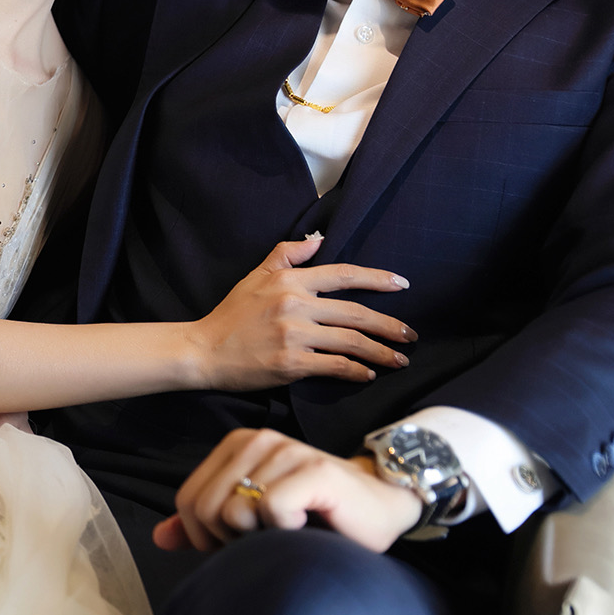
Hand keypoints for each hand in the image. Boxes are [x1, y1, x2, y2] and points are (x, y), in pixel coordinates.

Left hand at [155, 428, 424, 553]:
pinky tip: (309, 525)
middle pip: (205, 508)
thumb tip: (160, 539)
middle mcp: (258, 440)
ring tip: (290, 530)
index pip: (187, 501)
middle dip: (231, 540)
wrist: (381, 511)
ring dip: (261, 538)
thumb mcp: (252, 522)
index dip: (208, 536)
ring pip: (234, 512)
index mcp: (236, 445)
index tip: (244, 540)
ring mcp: (286, 451)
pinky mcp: (313, 470)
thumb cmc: (315, 518)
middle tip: (269, 539)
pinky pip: (272, 511)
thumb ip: (205, 527)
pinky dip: (287, 532)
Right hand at [185, 237, 415, 390]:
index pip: (343, 274)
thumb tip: (319, 241)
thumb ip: (285, 255)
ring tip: (400, 359)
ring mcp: (293, 335)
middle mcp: (294, 304)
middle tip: (411, 335)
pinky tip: (369, 374)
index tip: (402, 285)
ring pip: (352, 341)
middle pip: (356, 313)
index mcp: (289, 281)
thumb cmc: (230, 315)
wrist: (202, 351)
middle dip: (389, 325)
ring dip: (382, 352)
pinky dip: (358, 371)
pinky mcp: (291, 363)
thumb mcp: (254, 277)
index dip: (377, 279)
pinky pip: (336, 366)